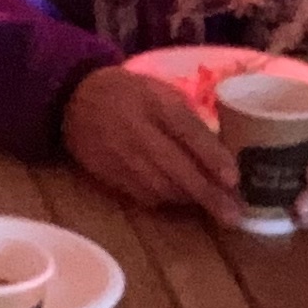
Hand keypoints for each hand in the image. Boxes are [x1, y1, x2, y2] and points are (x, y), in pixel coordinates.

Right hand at [62, 67, 240, 215]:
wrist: (74, 100)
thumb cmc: (130, 94)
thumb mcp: (162, 92)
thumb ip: (189, 119)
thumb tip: (223, 154)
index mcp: (155, 102)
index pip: (187, 131)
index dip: (211, 156)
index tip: (233, 179)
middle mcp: (137, 131)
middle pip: (177, 168)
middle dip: (207, 194)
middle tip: (233, 215)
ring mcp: (121, 156)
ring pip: (162, 188)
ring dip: (191, 200)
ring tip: (216, 208)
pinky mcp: (109, 175)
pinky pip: (145, 195)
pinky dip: (168, 200)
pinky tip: (183, 199)